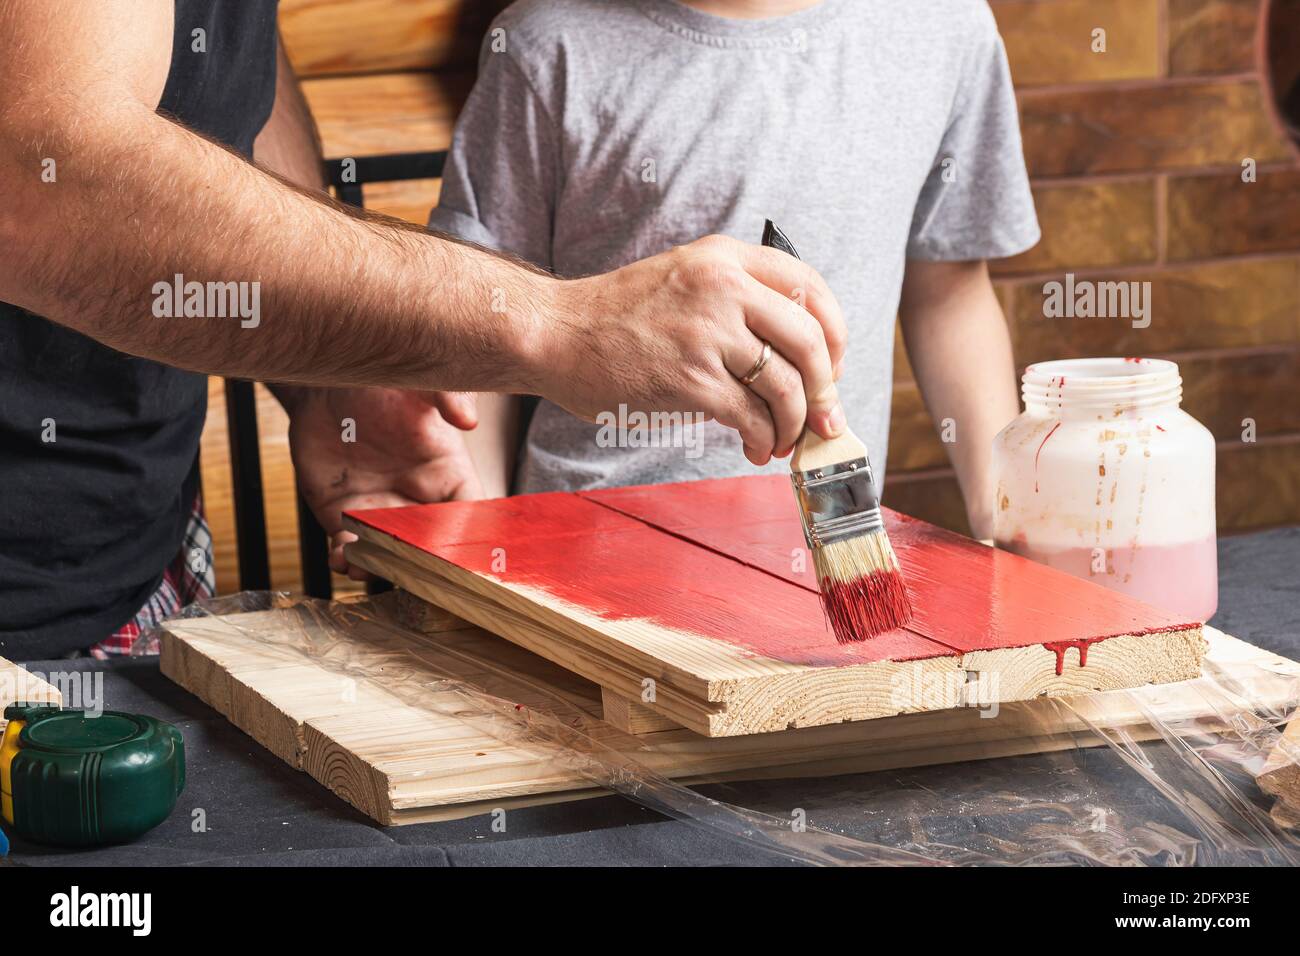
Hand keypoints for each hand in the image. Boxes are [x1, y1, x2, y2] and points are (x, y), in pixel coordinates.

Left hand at [287, 387, 484, 578]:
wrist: (324, 384)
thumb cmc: (380, 382)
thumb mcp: (419, 384)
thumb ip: (447, 397)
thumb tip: (469, 420)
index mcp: (446, 472)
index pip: (470, 512)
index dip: (471, 534)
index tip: (463, 551)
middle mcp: (416, 498)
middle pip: (431, 545)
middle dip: (424, 564)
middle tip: (412, 571)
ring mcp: (379, 510)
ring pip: (389, 555)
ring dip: (381, 568)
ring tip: (367, 567)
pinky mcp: (341, 515)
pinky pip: (349, 548)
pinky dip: (345, 559)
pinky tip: (340, 556)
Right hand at [540, 235, 847, 464]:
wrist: (553, 334)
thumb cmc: (615, 317)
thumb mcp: (682, 278)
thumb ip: (736, 300)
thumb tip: (795, 355)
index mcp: (725, 258)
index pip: (811, 287)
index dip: (835, 333)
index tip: (831, 367)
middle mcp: (722, 287)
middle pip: (810, 340)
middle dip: (826, 390)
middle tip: (824, 418)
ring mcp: (706, 333)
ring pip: (786, 385)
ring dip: (796, 423)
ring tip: (784, 440)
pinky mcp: (689, 380)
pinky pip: (751, 417)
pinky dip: (764, 440)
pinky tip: (756, 447)